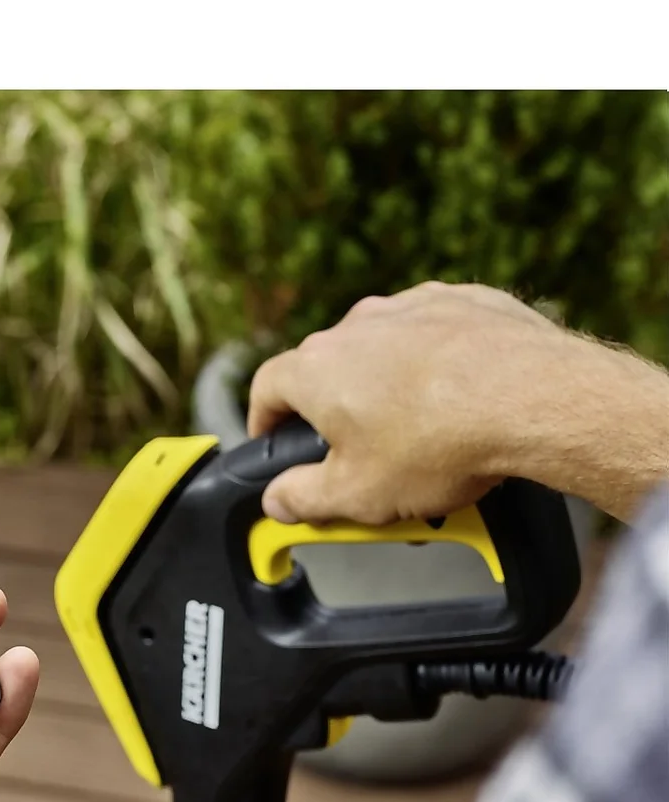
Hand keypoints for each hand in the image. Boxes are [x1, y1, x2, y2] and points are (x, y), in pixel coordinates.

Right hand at [248, 281, 570, 524]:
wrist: (537, 400)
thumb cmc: (441, 444)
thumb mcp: (356, 495)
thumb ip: (303, 498)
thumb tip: (278, 500)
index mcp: (317, 368)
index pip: (266, 388)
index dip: (265, 421)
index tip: (274, 442)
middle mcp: (357, 326)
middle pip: (328, 371)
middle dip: (336, 413)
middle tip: (359, 457)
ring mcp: (413, 307)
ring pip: (384, 351)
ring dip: (388, 387)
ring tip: (420, 435)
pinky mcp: (465, 301)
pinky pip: (436, 336)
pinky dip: (438, 366)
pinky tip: (461, 402)